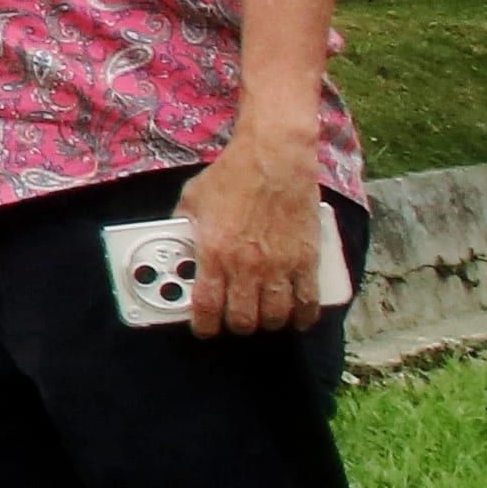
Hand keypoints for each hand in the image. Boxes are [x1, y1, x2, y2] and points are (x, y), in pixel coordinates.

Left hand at [182, 139, 329, 338]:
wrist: (274, 158)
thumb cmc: (232, 175)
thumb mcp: (192, 200)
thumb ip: (183, 227)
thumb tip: (177, 243)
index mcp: (214, 253)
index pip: (207, 306)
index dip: (204, 326)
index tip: (204, 329)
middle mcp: (247, 265)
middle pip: (243, 319)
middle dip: (236, 326)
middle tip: (233, 321)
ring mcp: (280, 265)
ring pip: (275, 316)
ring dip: (266, 322)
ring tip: (261, 318)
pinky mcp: (307, 260)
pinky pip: (309, 301)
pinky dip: (303, 316)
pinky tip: (297, 318)